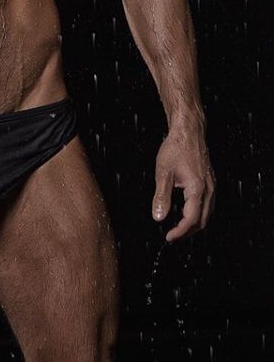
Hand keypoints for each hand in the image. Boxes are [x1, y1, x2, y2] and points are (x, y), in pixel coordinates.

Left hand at [152, 127, 215, 241]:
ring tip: (179, 228)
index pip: (191, 220)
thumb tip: (158, 217)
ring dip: (194, 224)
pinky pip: (208, 205)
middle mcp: (208, 190)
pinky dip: (199, 214)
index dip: (179, 232)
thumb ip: (161, 197)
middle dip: (187, 232)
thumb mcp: (163, 172)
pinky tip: (187, 212)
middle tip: (172, 235)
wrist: (188, 131)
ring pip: (207, 214)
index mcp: (197, 189)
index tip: (168, 237)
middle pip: (202, 221)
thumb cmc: (176, 148)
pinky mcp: (210, 182)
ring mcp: (211, 186)